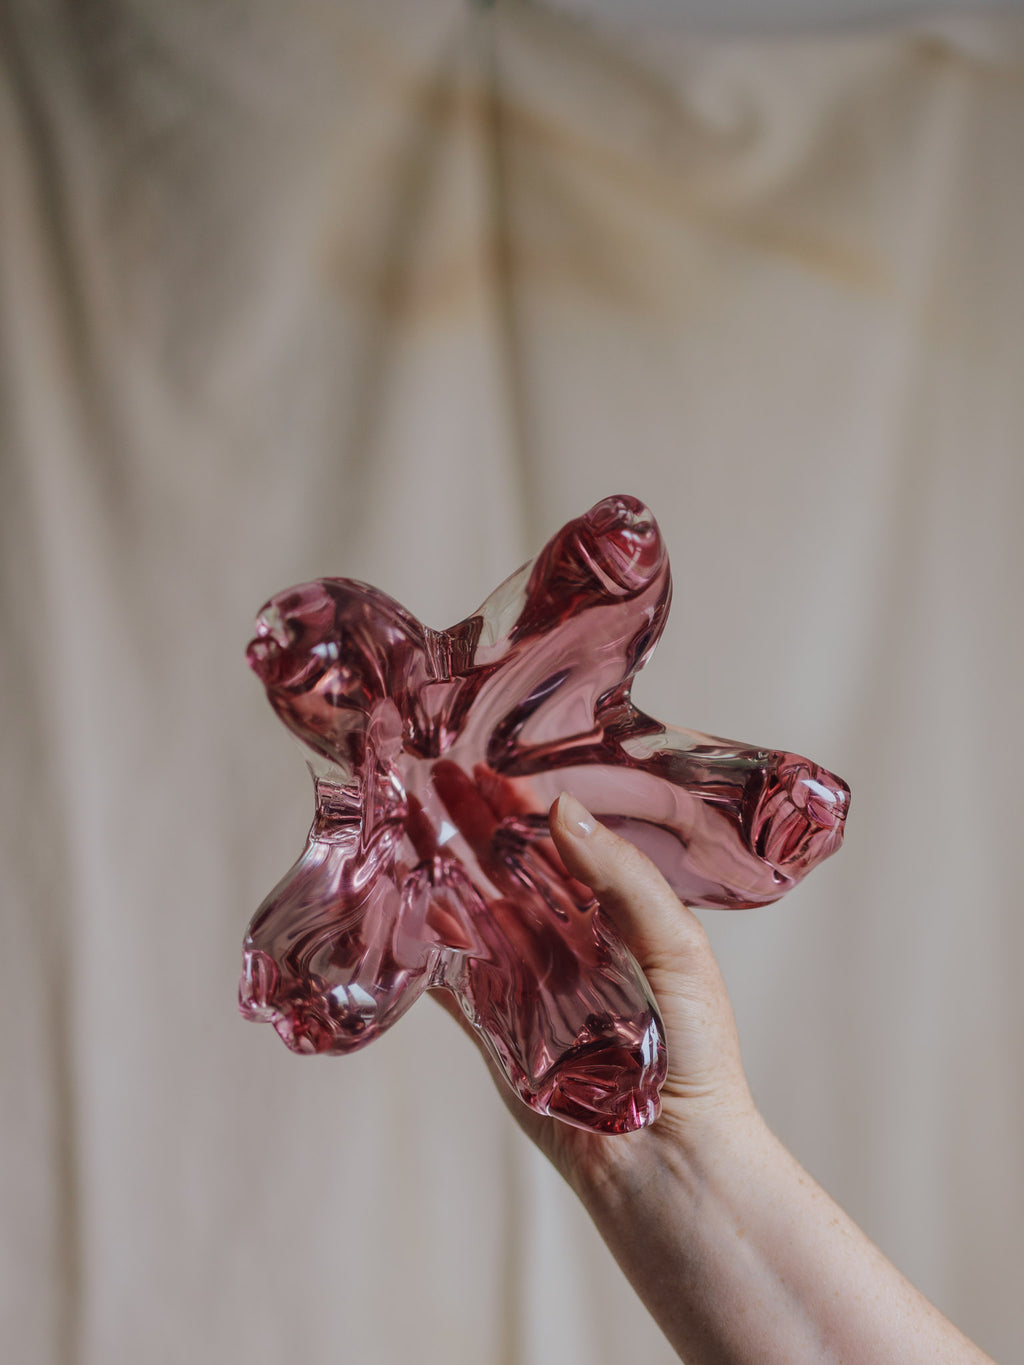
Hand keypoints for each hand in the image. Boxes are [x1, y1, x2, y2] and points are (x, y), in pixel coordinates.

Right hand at [434, 791, 756, 1199]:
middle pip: (506, 872)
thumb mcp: (674, 945)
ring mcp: (527, 987)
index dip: (522, 808)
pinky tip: (401, 911)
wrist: (671, 1157)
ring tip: (403, 826)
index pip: (559, 847)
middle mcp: (567, 945)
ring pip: (473, 918)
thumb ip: (621, 878)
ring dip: (439, 874)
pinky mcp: (497, 1034)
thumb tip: (563, 810)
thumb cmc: (696, 1051)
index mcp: (613, 917)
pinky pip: (453, 984)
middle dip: (470, 826)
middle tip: (432, 779)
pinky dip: (425, 950)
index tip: (488, 769)